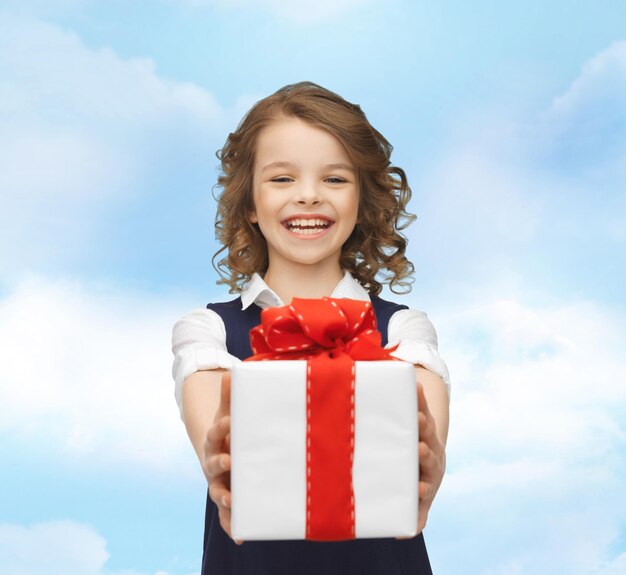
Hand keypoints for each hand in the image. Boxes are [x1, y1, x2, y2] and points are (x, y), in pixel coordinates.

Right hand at [202, 370, 242, 544]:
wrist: (223, 451)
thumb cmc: (232, 429)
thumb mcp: (230, 412)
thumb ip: (232, 396)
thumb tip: (233, 370)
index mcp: (215, 439)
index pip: (216, 432)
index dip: (221, 428)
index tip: (227, 423)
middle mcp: (214, 462)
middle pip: (213, 463)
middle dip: (220, 462)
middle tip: (229, 460)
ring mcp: (219, 481)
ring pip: (218, 490)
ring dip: (224, 496)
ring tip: (230, 500)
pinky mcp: (229, 498)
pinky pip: (228, 515)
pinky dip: (232, 526)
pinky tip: (240, 537)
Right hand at [396, 380, 445, 539]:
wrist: (431, 458)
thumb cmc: (419, 481)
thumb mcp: (419, 501)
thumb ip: (415, 516)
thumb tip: (404, 535)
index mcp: (429, 478)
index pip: (427, 483)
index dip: (424, 487)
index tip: (420, 488)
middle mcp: (432, 456)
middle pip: (430, 454)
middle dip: (425, 452)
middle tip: (420, 449)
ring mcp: (429, 436)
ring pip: (427, 428)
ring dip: (423, 420)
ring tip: (417, 413)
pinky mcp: (424, 418)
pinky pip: (422, 406)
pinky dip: (419, 396)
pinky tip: (416, 383)